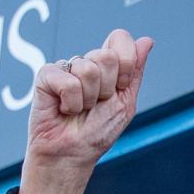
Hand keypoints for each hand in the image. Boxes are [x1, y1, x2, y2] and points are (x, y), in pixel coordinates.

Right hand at [19, 30, 154, 193]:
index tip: (120, 88)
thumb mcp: (125, 102)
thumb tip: (147, 40)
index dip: (126, 64)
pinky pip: (67, 80)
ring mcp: (66, 67)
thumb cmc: (98, 132)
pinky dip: (71, 101)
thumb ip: (135, 71)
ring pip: (87, 68)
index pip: (120, 39)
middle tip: (96, 104)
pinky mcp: (46, 76)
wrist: (73, 154)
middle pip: (106, 55)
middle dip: (107, 87)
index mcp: (108, 66)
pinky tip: (64, 109)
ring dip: (88, 98)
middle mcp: (87, 62)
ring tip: (79, 110)